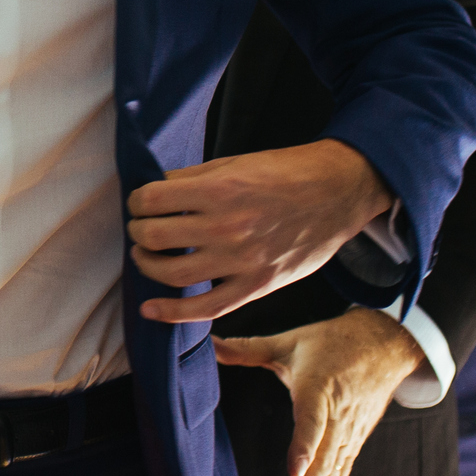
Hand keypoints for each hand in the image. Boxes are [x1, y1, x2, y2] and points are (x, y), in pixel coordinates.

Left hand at [126, 140, 392, 322]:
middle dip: (138, 231)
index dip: (137, 200)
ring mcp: (242, 261)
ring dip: (147, 266)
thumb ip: (192, 178)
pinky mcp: (256, 285)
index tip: (139, 202)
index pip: (153, 200)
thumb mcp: (236, 162)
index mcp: (220, 190)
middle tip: (140, 227)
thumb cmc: (287, 173)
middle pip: (155, 237)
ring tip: (145, 255)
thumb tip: (153, 191)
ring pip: (172, 274)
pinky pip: (207, 308)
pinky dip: (173, 313)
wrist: (338, 192)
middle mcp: (227, 227)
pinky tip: (151, 309)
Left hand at [214, 308, 425, 475]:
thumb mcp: (291, 341)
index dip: (305, 445)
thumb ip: (248, 349)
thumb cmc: (333, 342)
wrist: (386, 346)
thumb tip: (208, 343)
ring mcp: (349, 433)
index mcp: (320, 387)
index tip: (294, 470)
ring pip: (332, 474)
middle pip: (324, 459)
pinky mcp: (354, 443)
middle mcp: (338, 415)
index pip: (313, 420)